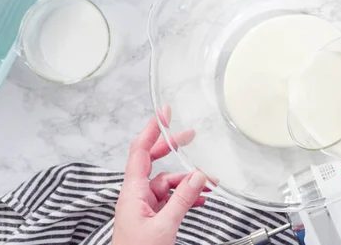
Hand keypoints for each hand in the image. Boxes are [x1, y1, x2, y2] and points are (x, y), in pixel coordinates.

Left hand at [112, 107, 206, 244]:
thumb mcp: (164, 226)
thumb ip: (182, 199)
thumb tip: (197, 175)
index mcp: (132, 192)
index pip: (139, 151)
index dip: (151, 129)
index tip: (162, 113)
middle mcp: (136, 195)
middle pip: (153, 162)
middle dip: (171, 149)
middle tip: (189, 135)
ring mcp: (144, 205)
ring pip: (167, 183)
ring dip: (187, 181)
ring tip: (208, 183)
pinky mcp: (152, 216)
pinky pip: (170, 198)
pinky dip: (185, 196)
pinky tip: (200, 199)